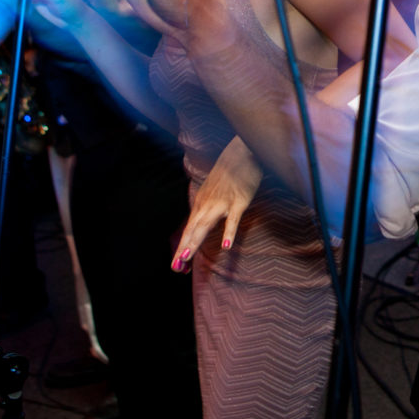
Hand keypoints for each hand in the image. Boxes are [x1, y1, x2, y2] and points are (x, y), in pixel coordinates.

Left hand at [171, 139, 262, 272]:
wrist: (243, 151)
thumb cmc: (230, 171)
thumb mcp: (214, 189)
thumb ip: (209, 205)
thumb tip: (203, 220)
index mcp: (202, 202)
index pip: (190, 228)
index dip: (183, 246)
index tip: (178, 265)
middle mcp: (208, 203)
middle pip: (193, 229)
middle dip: (184, 249)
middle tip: (176, 268)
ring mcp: (222, 202)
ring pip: (206, 225)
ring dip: (195, 241)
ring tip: (187, 259)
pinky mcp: (239, 201)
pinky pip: (233, 219)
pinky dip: (229, 232)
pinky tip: (226, 247)